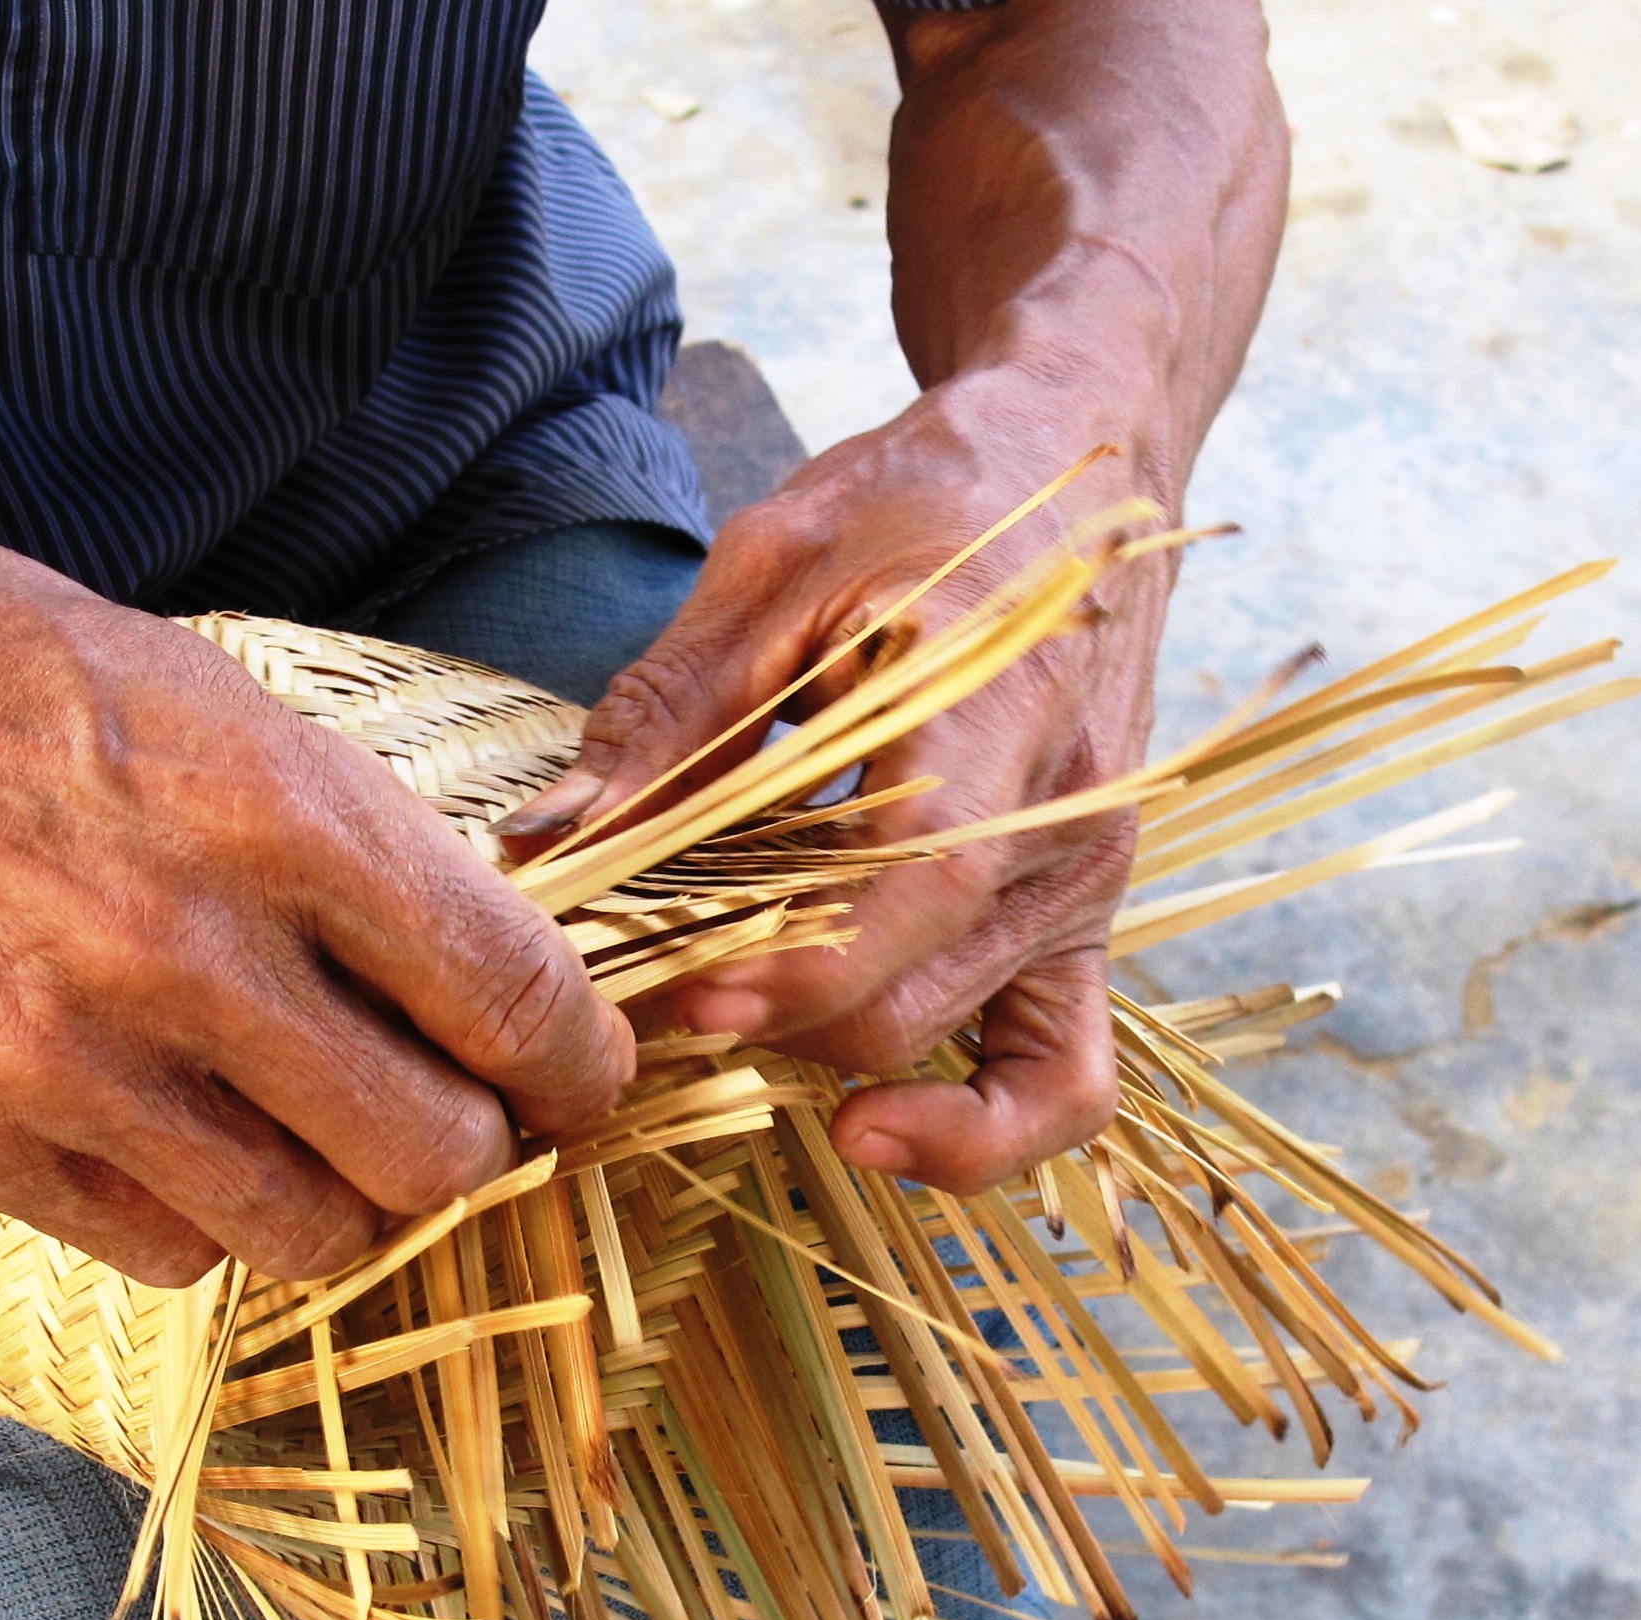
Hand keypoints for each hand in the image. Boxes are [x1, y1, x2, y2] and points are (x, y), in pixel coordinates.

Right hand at [0, 490, 632, 1284]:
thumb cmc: (6, 675)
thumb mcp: (226, 704)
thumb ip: (367, 851)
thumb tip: (497, 977)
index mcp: (277, 815)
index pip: (509, 1000)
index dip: (583, 1068)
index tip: (583, 1083)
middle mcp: (187, 955)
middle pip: (432, 1157)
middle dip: (477, 1150)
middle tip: (459, 1116)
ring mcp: (74, 1063)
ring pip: (312, 1234)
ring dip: (350, 1200)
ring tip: (325, 1135)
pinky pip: (173, 1253)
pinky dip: (213, 1215)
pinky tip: (193, 1139)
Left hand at [506, 382, 1173, 1191]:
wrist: (1087, 467)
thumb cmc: (928, 502)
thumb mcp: (778, 565)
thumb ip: (667, 712)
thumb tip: (549, 841)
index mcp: (1005, 707)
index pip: (924, 883)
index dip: (802, 966)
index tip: (687, 998)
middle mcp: (1070, 823)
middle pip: (908, 997)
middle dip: (763, 1017)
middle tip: (637, 989)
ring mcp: (1091, 888)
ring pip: (961, 1051)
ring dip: (826, 1060)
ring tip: (714, 1026)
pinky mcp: (1085, 923)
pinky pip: (1064, 1077)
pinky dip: (978, 1132)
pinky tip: (870, 1131)